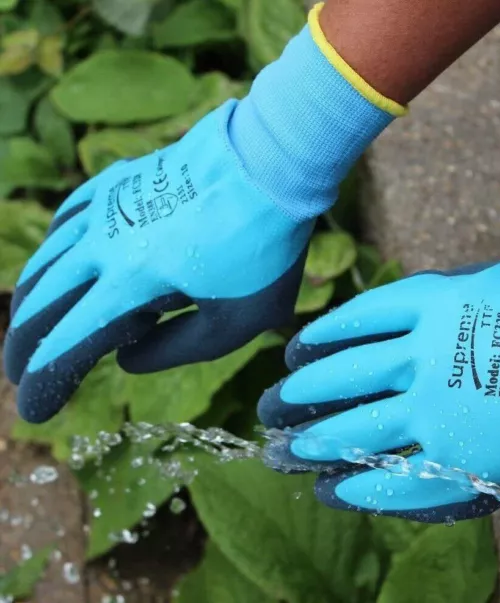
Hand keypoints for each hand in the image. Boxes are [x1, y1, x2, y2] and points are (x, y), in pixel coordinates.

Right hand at [5, 102, 311, 422]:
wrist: (272, 164)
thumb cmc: (264, 248)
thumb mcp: (235, 321)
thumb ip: (177, 348)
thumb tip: (125, 359)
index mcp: (132, 282)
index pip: (70, 342)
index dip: (46, 381)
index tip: (35, 411)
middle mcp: (105, 243)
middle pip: (43, 302)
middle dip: (25, 345)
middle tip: (17, 373)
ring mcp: (109, 207)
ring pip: (48, 258)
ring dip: (32, 298)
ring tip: (28, 324)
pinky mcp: (120, 181)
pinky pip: (69, 217)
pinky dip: (55, 249)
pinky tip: (59, 258)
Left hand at [258, 262, 499, 522]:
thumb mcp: (491, 282)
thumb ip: (436, 298)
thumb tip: (396, 313)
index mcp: (430, 307)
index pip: (353, 321)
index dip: (317, 338)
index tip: (295, 352)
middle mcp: (422, 357)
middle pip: (340, 377)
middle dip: (297, 394)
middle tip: (270, 406)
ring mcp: (438, 412)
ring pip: (355, 430)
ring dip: (313, 444)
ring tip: (287, 451)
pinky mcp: (462, 461)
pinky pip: (397, 480)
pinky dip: (359, 488)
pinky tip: (333, 491)